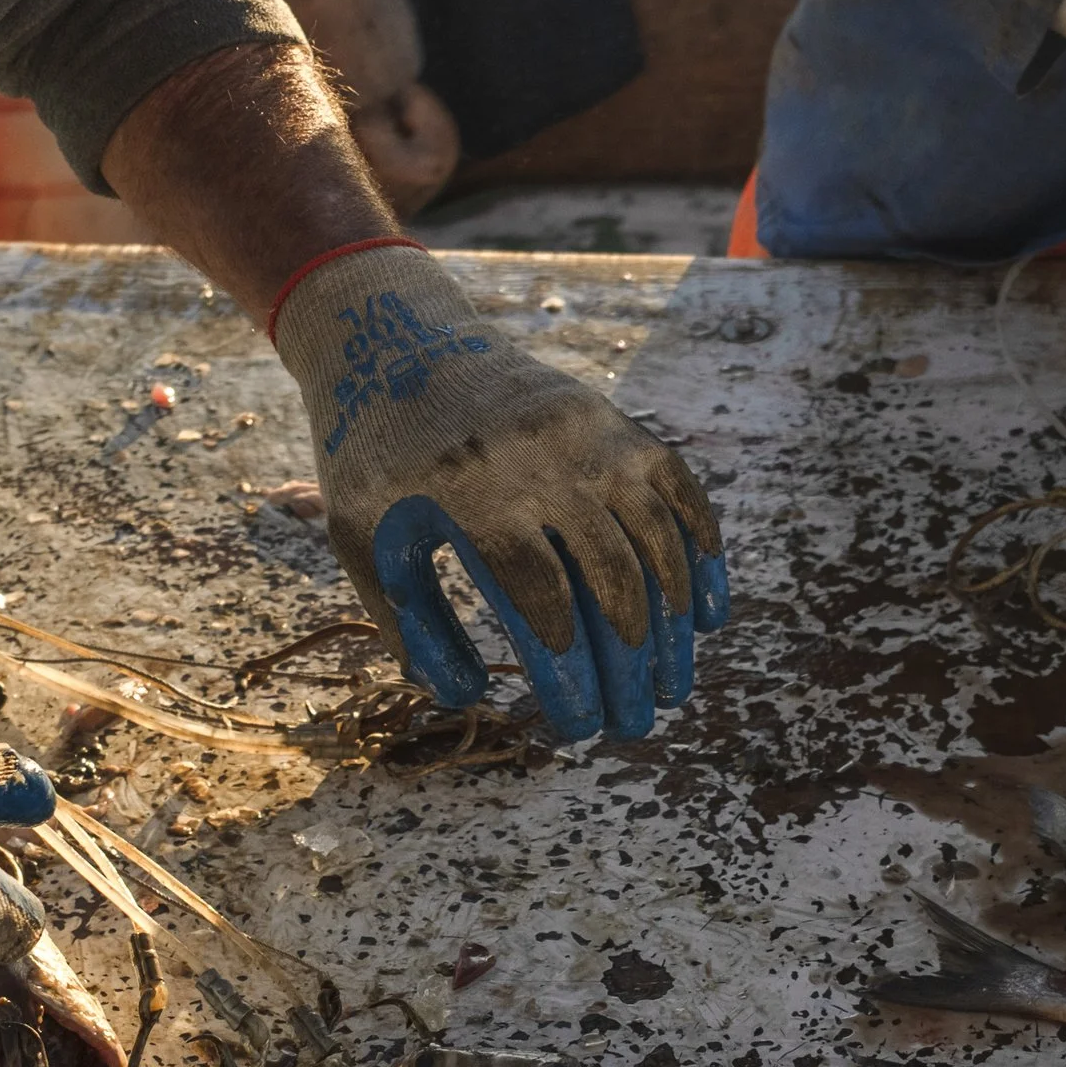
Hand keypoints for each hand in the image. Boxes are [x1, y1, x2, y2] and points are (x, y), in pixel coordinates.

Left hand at [273, 243, 726, 741]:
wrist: (402, 341)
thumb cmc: (375, 456)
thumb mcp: (359, 535)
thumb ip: (405, 620)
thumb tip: (464, 698)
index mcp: (476, 498)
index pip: (543, 604)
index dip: (568, 672)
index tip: (578, 725)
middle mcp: (546, 466)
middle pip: (611, 580)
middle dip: (630, 664)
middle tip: (635, 724)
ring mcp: (592, 440)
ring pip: (655, 543)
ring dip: (671, 624)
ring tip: (673, 687)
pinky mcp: (617, 425)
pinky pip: (679, 492)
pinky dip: (700, 552)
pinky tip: (706, 613)